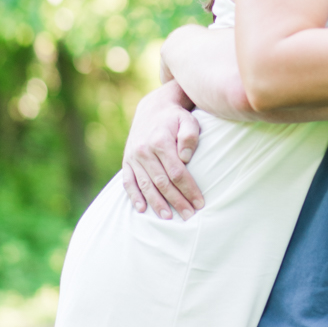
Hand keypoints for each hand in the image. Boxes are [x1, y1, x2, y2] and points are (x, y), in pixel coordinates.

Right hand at [121, 82, 204, 219]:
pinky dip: (134, 196)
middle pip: (162, 182)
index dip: (189, 189)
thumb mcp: (188, 120)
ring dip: (156, 203)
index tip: (200, 202)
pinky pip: (128, 181)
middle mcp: (144, 150)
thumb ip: (190, 136)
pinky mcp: (126, 160)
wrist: (153, 108)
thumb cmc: (176, 117)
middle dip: (177, 201)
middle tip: (189, 215)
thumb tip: (186, 157)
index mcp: (160, 141)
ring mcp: (133, 157)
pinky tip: (142, 209)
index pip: (177, 172)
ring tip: (168, 218)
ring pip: (145, 185)